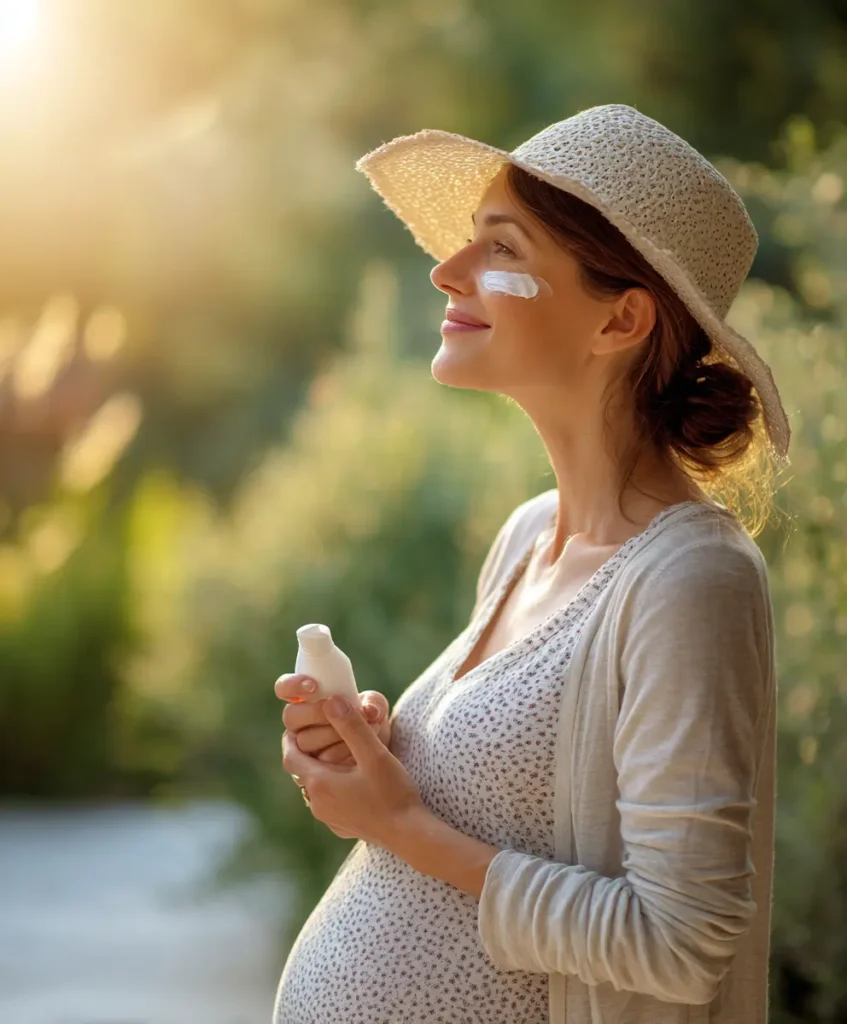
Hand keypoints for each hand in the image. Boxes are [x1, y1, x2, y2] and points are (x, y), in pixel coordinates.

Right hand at [274, 674, 391, 765]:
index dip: (291, 685)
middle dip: (317, 712)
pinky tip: (360, 753)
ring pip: (305, 741)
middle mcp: (299, 724)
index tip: (313, 686)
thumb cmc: (370, 721)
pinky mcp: (311, 772)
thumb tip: (370, 710)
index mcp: (307, 699)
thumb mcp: (376, 707)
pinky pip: (316, 765)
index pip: (284, 688)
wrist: (379, 753)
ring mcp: (302, 749)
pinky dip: (341, 756)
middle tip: (339, 711)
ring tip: (365, 732)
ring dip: (335, 734)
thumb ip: (374, 703)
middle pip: (291, 716)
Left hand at [281, 694, 422, 846]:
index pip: (290, 756)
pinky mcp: (341, 826)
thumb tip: (331, 700)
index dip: (290, 739)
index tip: (297, 724)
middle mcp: (317, 803)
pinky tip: (348, 780)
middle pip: (301, 771)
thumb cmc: (392, 793)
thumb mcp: (374, 754)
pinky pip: (326, 802)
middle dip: (306, 752)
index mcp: (319, 783)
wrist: (409, 834)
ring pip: (314, 787)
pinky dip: (330, 787)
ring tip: (334, 753)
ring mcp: (329, 818)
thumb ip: (352, 726)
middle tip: (317, 733)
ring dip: (319, 770)